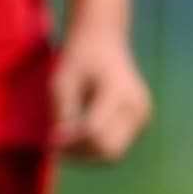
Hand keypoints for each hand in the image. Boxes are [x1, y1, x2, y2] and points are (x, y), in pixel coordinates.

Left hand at [49, 26, 154, 161]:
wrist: (104, 39)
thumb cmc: (79, 57)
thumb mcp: (62, 82)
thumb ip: (62, 114)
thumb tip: (58, 146)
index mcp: (118, 93)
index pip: (94, 133)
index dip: (69, 143)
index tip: (49, 141)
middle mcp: (137, 107)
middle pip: (107, 150)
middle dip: (79, 154)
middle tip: (55, 147)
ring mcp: (143, 116)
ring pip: (113, 154)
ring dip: (87, 154)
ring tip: (66, 142)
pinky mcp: (141, 121)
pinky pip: (118, 146)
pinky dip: (97, 147)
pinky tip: (80, 135)